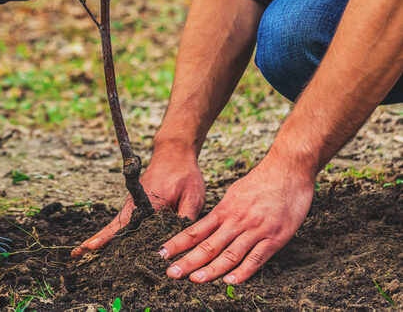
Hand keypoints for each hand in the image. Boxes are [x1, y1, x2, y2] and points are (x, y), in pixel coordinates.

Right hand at [72, 148, 204, 256]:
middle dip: (97, 240)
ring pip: (118, 225)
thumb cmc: (185, 173)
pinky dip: (114, 232)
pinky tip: (108, 244)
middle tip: (76, 255)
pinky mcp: (137, 204)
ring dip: (103, 238)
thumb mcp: (193, 197)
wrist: (175, 152)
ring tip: (84, 253)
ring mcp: (134, 203)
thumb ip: (186, 220)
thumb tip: (180, 244)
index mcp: (147, 202)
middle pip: (114, 226)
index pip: (124, 224)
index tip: (90, 246)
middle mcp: (136, 203)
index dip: (107, 237)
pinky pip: (124, 221)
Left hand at [160, 156, 314, 283]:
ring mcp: (255, 229)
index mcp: (225, 208)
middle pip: (208, 244)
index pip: (196, 230)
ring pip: (229, 253)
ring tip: (195, 280)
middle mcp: (236, 220)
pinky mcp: (275, 237)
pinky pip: (256, 258)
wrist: (288, 169)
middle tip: (171, 273)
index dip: (178, 243)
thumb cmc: (263, 180)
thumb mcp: (236, 192)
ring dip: (211, 269)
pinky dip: (243, 272)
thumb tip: (210, 225)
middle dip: (188, 260)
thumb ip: (225, 211)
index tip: (163, 253)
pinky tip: (231, 282)